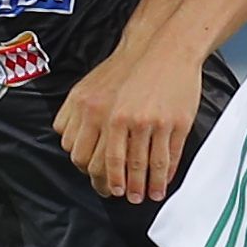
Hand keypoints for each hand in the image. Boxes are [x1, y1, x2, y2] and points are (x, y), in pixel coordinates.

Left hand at [55, 45, 201, 203]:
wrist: (165, 49)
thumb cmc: (129, 70)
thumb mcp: (90, 88)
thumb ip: (75, 116)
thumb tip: (70, 146)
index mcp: (101, 114)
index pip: (95, 158)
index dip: (99, 178)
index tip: (104, 187)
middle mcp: (124, 119)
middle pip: (118, 166)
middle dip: (121, 187)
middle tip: (124, 197)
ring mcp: (151, 122)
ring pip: (146, 165)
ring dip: (146, 186)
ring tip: (146, 197)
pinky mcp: (176, 123)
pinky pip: (168, 157)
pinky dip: (165, 175)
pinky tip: (163, 182)